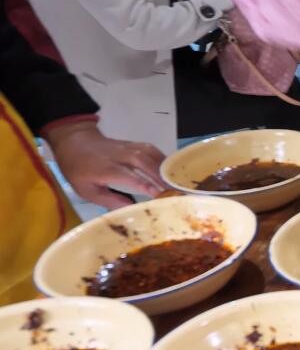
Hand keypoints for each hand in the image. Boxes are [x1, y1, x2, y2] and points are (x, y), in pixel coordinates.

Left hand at [43, 121, 164, 207]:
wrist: (74, 141)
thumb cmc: (79, 169)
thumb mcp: (86, 190)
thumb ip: (109, 200)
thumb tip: (131, 208)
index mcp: (105, 168)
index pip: (129, 176)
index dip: (144, 184)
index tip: (158, 195)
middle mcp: (118, 156)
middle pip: (144, 162)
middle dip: (160, 176)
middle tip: (174, 190)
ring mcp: (126, 147)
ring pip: (149, 153)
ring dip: (164, 167)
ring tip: (175, 181)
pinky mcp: (132, 144)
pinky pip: (151, 149)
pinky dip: (162, 159)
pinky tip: (169, 169)